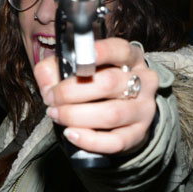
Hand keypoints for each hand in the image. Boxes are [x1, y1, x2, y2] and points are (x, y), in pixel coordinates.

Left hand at [34, 38, 158, 155]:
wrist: (117, 117)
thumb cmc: (94, 87)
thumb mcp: (75, 70)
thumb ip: (54, 69)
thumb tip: (48, 83)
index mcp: (130, 58)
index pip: (120, 49)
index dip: (100, 52)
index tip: (78, 61)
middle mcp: (143, 81)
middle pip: (109, 83)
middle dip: (72, 91)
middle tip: (51, 98)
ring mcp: (144, 109)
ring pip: (111, 114)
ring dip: (76, 116)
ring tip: (56, 114)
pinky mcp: (138, 134)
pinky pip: (114, 141)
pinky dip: (88, 140)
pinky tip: (70, 133)